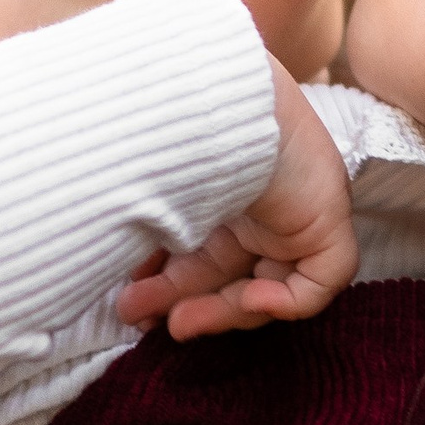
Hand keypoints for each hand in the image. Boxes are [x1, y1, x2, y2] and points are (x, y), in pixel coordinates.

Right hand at [114, 61, 359, 339]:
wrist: (207, 100)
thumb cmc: (163, 134)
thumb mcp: (140, 191)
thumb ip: (135, 232)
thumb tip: (96, 270)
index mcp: (221, 189)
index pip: (200, 249)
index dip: (166, 281)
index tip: (127, 293)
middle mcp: (258, 204)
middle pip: (225, 271)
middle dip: (180, 299)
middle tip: (137, 317)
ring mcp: (294, 216)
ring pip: (266, 286)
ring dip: (219, 312)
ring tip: (173, 324)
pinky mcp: (327, 225)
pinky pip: (316, 285)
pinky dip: (284, 304)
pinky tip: (249, 297)